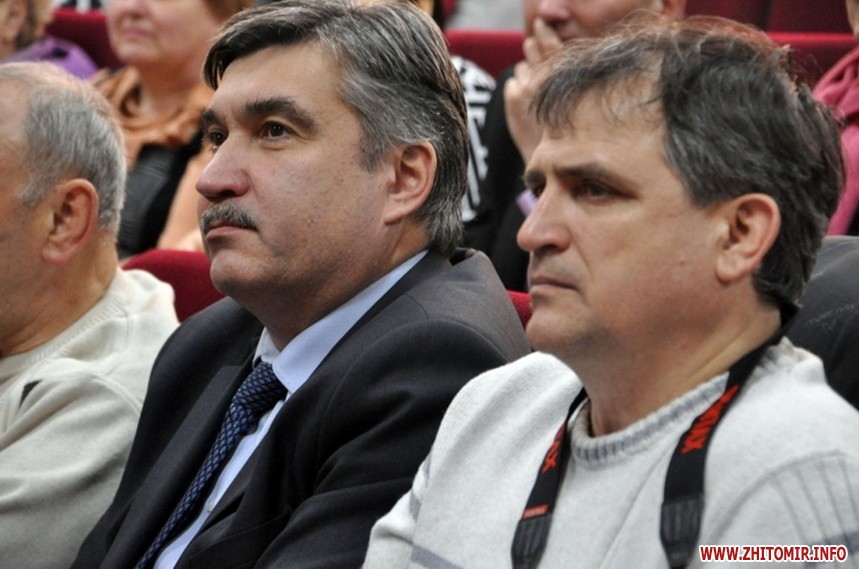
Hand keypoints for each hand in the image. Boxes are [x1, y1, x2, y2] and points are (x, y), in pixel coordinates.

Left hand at [504, 18, 563, 162]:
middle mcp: (545, 77)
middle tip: (534, 48)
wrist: (555, 160)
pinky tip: (528, 105)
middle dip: (533, 47)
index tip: (540, 23)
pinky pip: (512, 83)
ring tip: (537, 91)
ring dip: (527, 74)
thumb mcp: (575, 99)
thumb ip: (565, 71)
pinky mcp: (514, 96)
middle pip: (533, 48)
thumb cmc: (569, 129)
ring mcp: (527, 86)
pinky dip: (517, 90)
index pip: (552, 43)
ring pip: (522, 67)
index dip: (545, 31)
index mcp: (564, 75)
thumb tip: (548, 48)